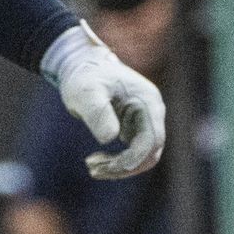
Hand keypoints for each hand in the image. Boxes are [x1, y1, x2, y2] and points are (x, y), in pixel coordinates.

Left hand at [39, 21, 166, 178]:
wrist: (82, 65)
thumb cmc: (84, 76)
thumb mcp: (86, 92)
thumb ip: (98, 113)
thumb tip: (111, 138)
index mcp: (148, 101)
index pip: (151, 141)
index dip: (132, 159)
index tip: (107, 166)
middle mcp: (152, 112)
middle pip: (150, 153)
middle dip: (124, 166)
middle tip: (93, 169)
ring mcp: (145, 119)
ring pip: (142, 156)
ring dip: (120, 167)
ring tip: (92, 166)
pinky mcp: (135, 126)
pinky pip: (133, 152)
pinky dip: (117, 162)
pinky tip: (95, 161)